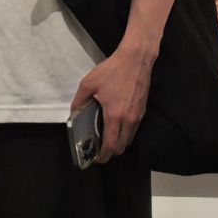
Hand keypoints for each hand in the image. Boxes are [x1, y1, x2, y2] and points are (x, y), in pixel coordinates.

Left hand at [70, 43, 154, 164]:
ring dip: (120, 143)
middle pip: (122, 146)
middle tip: (101, 149)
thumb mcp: (89, 83)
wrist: (135, 59)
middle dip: (112, 152)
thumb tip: (74, 114)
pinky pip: (134, 129)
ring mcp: (138, 116)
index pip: (111, 145)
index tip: (96, 158)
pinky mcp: (143, 110)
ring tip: (108, 138)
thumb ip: (79, 101)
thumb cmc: (112, 70)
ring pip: (130, 138)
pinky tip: (117, 125)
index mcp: (115, 115)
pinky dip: (126, 133)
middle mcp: (129, 120)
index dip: (104, 156)